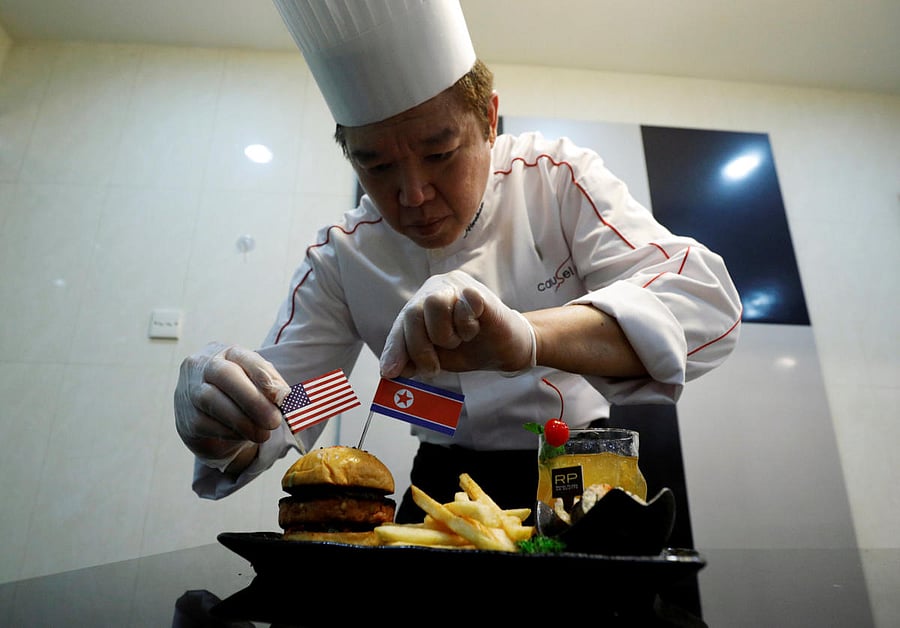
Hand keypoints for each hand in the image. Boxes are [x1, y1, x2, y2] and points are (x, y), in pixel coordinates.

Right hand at [174, 342, 289, 472]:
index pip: (244, 356)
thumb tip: (283, 395)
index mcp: (225, 352)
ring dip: (243, 420)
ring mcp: (189, 390)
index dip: (263, 375)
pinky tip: (243, 435)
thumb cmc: (240, 399)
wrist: (212, 426)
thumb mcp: (257, 386)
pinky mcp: (185, 417)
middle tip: (274, 421)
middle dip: (253, 399)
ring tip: (263, 434)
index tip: (282, 396)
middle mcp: (202, 365)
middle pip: (225, 374)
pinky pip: (205, 423)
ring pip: (212, 400)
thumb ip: (271, 386)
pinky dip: (229, 431)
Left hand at [380, 270, 535, 378]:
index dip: (395, 349)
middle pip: (414, 312)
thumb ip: (413, 358)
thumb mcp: (435, 357)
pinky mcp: (479, 293)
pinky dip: (466, 325)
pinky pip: (464, 303)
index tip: (390, 372)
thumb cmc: (468, 349)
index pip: (401, 324)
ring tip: (458, 341)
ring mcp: (458, 288)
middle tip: (433, 368)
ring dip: (445, 335)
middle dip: (420, 347)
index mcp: (421, 303)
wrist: (504, 350)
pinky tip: (474, 329)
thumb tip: (391, 370)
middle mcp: (436, 289)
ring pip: (435, 304)